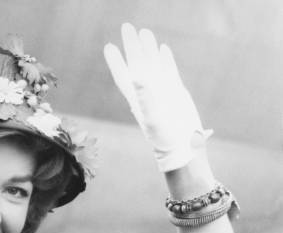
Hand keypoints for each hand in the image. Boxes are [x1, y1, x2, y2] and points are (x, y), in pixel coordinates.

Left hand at [103, 23, 211, 171]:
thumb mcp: (152, 117)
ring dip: (148, 49)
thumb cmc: (164, 138)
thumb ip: (144, 96)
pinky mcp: (176, 92)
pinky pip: (168, 71)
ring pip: (153, 64)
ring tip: (144, 32)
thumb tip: (135, 75)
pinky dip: (165, 59)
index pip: (123, 75)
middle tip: (127, 27)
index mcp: (137, 99)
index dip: (116, 61)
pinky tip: (163, 49)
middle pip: (137, 64)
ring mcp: (162, 91)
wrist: (183, 147)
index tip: (109, 46)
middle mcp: (148, 93)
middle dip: (132, 47)